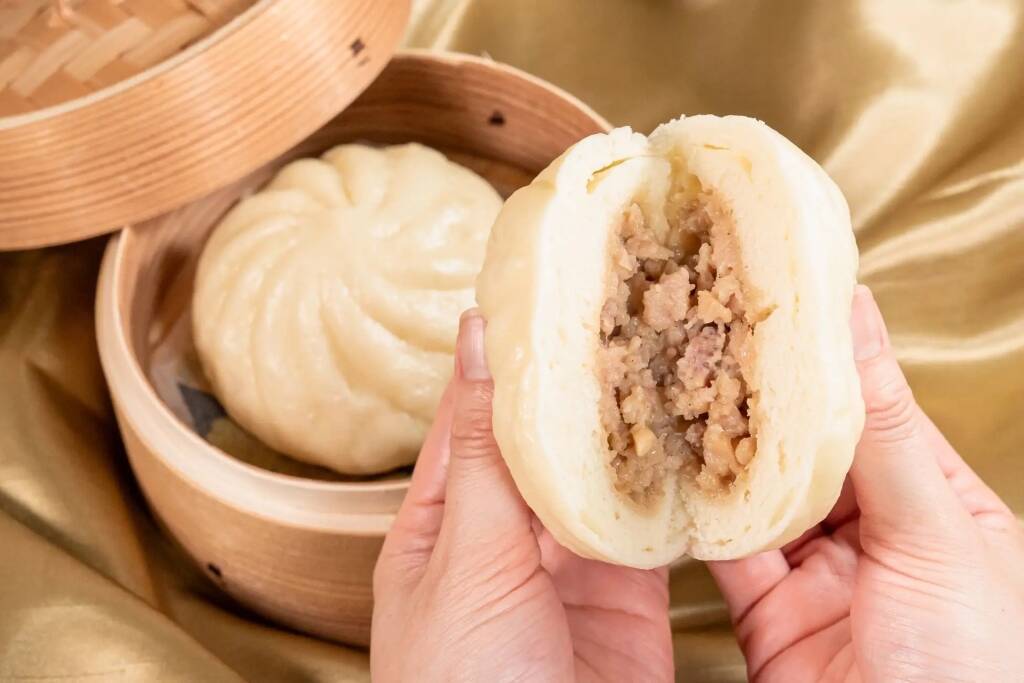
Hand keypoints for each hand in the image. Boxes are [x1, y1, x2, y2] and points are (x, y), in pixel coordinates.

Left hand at [371, 310, 673, 681]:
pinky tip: (696, 441)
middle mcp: (506, 537)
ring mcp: (569, 569)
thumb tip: (477, 342)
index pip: (472, 413)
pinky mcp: (627, 602)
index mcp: (443, 519)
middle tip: (624, 311)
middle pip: (544, 441)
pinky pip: (649, 532)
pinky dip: (671, 490)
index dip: (503, 352)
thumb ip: (484, 453)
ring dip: (630, 428)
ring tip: (666, 355)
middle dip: (580, 383)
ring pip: (601, 479)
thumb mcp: (465, 557)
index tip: (539, 287)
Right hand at [709, 285, 1023, 681]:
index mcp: (939, 505)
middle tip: (711, 333)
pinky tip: (673, 475)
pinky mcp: (771, 619)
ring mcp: (821, 578)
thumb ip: (884, 431)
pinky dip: (698, 519)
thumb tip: (858, 319)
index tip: (779, 294)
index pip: (874, 409)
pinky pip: (729, 555)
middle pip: (808, 450)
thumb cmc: (976, 670)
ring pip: (761, 498)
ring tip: (680, 389)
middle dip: (760, 399)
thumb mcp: (937, 538)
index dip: (827, 355)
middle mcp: (878, 536)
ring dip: (722, 453)